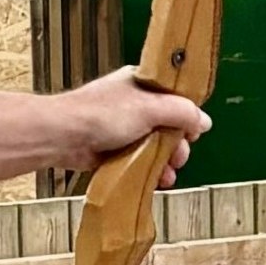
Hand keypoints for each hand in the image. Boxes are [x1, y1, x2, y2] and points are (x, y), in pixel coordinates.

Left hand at [56, 66, 211, 186]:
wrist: (62, 136)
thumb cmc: (101, 114)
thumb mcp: (150, 107)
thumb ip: (181, 112)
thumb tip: (203, 120)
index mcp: (142, 84)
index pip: (176, 98)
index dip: (187, 116)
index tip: (193, 132)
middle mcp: (133, 103)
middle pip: (169, 125)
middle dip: (178, 144)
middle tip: (179, 156)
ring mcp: (122, 127)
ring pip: (156, 145)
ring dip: (166, 160)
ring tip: (168, 172)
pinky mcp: (113, 148)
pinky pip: (139, 159)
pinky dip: (150, 169)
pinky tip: (158, 180)